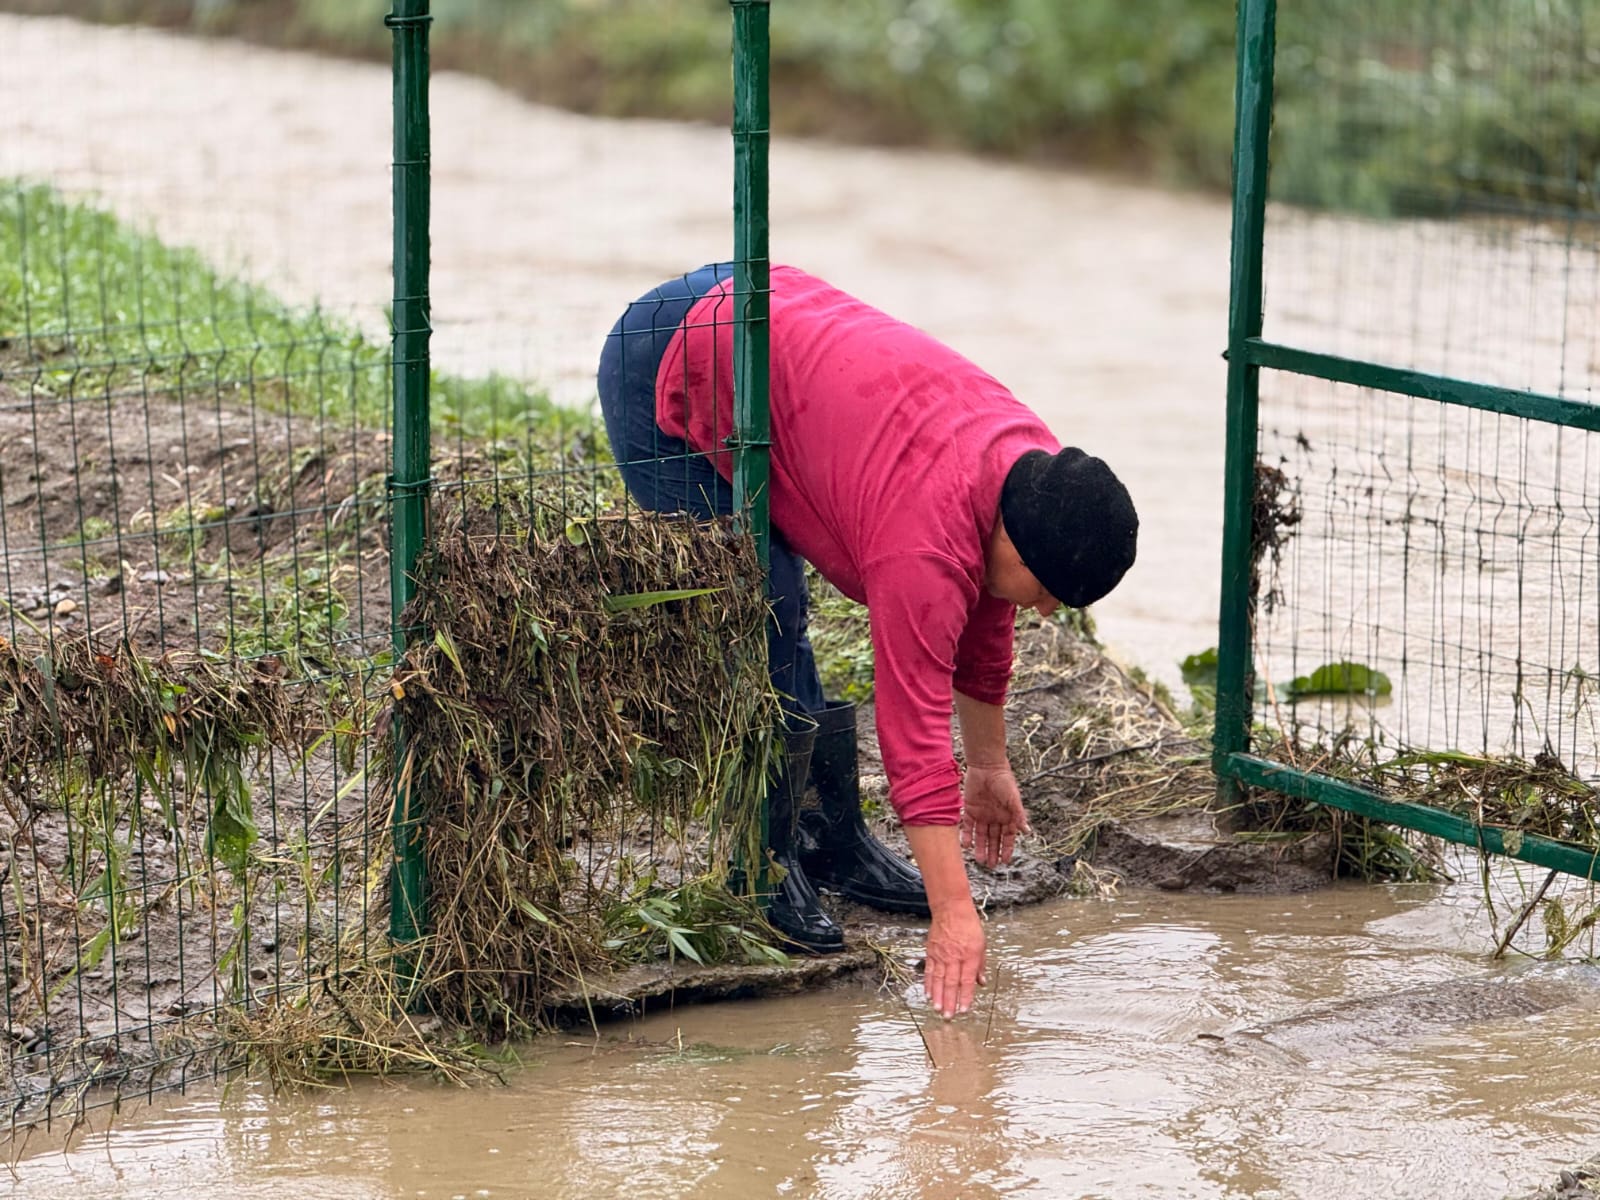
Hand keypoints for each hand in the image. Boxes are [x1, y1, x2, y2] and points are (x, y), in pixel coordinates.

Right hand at [923, 902, 985, 1018]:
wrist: (951, 909)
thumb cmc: (968, 925)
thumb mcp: (981, 945)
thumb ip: (980, 965)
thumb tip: (982, 982)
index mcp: (969, 956)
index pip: (967, 981)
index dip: (966, 997)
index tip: (964, 1009)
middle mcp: (954, 957)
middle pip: (951, 983)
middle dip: (950, 1001)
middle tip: (948, 1016)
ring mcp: (941, 955)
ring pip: (939, 979)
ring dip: (938, 996)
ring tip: (938, 1009)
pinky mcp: (931, 952)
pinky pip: (930, 971)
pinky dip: (929, 984)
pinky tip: (928, 994)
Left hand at [960, 763, 1028, 867]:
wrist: (987, 766)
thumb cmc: (1004, 780)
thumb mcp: (1014, 799)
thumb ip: (1019, 815)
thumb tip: (1027, 831)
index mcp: (1007, 816)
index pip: (1007, 837)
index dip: (1007, 849)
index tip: (1005, 861)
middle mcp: (995, 818)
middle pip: (994, 839)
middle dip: (993, 852)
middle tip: (990, 865)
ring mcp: (982, 814)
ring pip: (981, 835)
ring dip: (980, 847)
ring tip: (980, 860)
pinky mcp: (970, 809)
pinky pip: (968, 826)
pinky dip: (967, 835)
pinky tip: (967, 845)